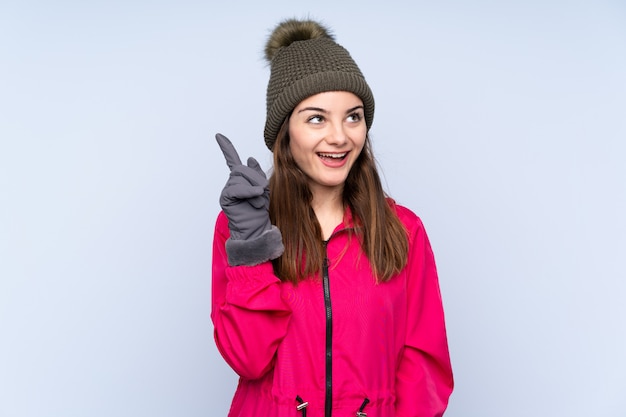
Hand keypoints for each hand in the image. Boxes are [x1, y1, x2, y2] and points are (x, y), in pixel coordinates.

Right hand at [216, 133, 282, 264]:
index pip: (232, 160)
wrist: (255, 229)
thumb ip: (256, 174)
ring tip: (257, 202)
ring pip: (241, 177)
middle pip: (242, 168)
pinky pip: (237, 188)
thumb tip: (249, 159)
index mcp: (240, 180)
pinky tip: (254, 197)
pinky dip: (248, 191)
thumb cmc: (259, 211)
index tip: (219, 136)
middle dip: (256, 179)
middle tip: (261, 194)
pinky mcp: (226, 198)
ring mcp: (227, 190)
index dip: (226, 148)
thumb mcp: (263, 189)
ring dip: (254, 189)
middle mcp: (231, 183)